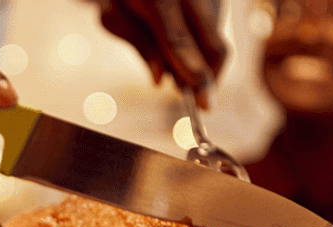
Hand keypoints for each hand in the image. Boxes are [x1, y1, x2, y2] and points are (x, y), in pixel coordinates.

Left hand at [96, 0, 227, 105]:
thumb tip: (160, 80)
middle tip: (202, 102)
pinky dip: (204, 44)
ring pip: (217, 37)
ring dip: (205, 61)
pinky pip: (216, 25)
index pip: (176, 41)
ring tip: (181, 67)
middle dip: (211, 78)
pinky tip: (186, 46)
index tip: (203, 104)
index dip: (193, 74)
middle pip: (213, 44)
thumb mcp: (115, 16)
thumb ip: (141, 45)